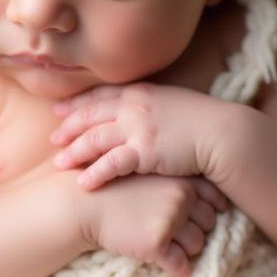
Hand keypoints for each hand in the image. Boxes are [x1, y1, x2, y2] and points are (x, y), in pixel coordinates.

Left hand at [50, 83, 217, 189]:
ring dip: (75, 151)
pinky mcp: (145, 151)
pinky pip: (112, 163)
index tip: (59, 111)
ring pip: (96, 138)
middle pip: (91, 115)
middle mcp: (134, 106)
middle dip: (69, 127)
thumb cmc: (203, 121)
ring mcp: (138, 128)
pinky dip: (95, 173)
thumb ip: (152, 104)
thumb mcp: (173, 103)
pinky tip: (83, 183)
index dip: (77, 104)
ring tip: (59, 163)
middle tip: (53, 138)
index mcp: (140, 93)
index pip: (100, 96)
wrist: (222, 134)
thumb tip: (141, 111)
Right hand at [78, 173, 228, 276]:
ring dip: (188, 250)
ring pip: (197, 244)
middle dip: (197, 230)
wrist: (82, 203)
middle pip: (209, 223)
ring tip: (173, 249)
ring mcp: (170, 221)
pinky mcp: (156, 243)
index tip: (206, 217)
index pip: (216, 199)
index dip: (212, 210)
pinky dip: (180, 270)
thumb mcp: (149, 174)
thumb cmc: (115, 188)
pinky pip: (180, 265)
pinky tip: (177, 272)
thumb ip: (177, 183)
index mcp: (182, 180)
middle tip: (181, 234)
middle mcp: (181, 198)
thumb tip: (210, 201)